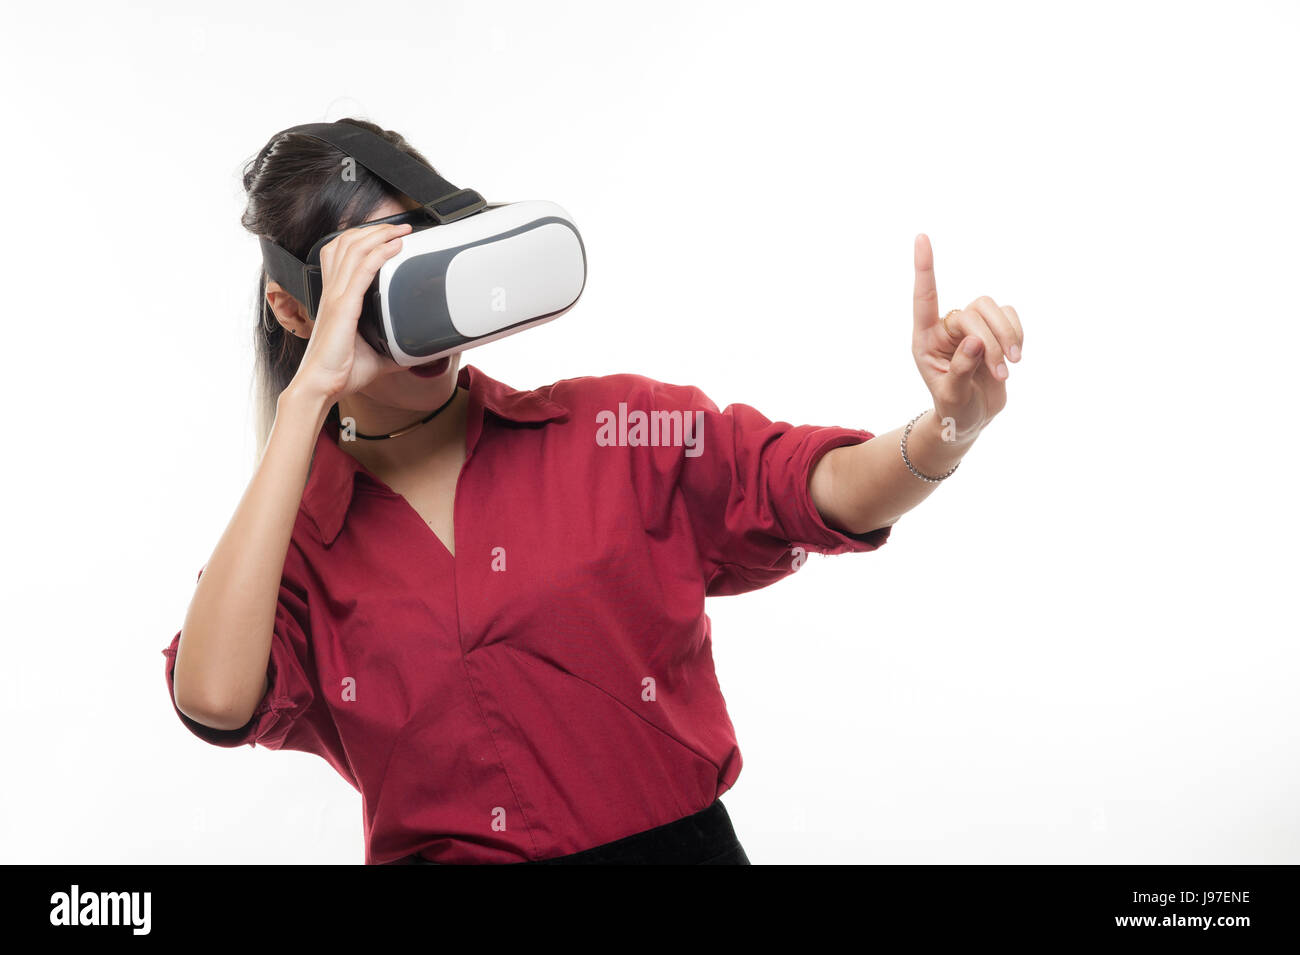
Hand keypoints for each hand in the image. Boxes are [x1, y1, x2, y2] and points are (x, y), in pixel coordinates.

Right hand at [291, 221, 413, 400]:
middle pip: (347, 243)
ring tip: (400, 230)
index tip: (387, 236)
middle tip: (399, 227)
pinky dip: (380, 253)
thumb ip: (393, 349)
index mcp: (335, 298)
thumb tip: (415, 352)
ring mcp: (336, 296)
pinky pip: (362, 270)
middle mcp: (332, 291)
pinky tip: (394, 247)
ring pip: (354, 249)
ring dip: (380, 235)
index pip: (341, 254)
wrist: (320, 386)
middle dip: (374, 229)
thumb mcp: (375, 355)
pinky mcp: (343, 306)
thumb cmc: (340, 372)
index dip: (362, 238)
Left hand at [910, 234, 1022, 442]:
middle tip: (1001, 372)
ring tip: (1009, 368)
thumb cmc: (954, 410)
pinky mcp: (994, 330)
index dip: (924, 269)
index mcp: (926, 340)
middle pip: (973, 311)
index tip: (921, 237)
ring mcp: (971, 327)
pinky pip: (1009, 315)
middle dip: (992, 340)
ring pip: (992, 309)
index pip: (924, 298)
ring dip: (1006, 336)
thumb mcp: (951, 397)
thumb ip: (960, 370)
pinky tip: (1015, 357)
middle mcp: (946, 328)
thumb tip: (975, 341)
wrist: (970, 420)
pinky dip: (1017, 333)